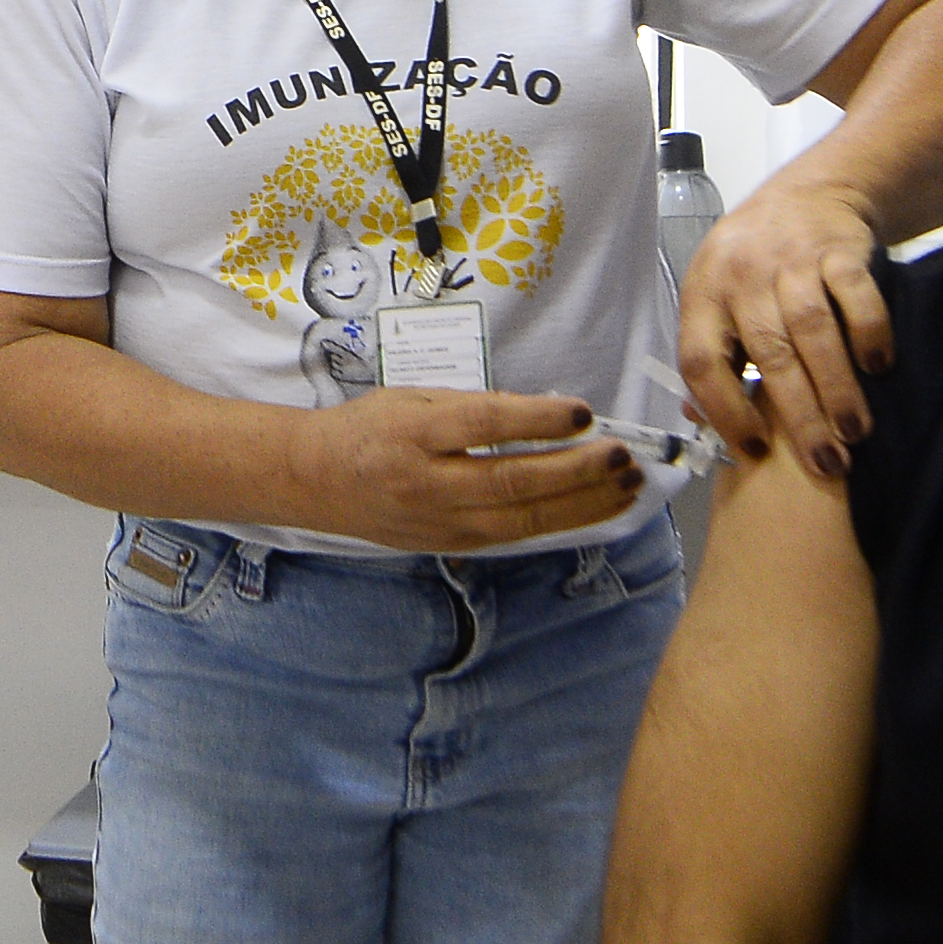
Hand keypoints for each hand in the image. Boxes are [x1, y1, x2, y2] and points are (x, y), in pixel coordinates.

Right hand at [283, 389, 645, 553]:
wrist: (316, 481)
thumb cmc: (370, 429)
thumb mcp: (414, 398)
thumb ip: (473, 407)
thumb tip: (545, 416)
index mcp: (416, 433)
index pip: (486, 425)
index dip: (538, 420)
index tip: (583, 412)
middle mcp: (429, 483)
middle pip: (513, 482)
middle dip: (577, 472)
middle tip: (622, 455)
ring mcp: (442, 522)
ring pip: (523, 518)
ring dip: (583, 502)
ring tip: (626, 485)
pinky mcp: (452, 544)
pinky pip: (515, 533)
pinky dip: (561, 520)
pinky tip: (596, 507)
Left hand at [679, 179, 893, 475]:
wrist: (812, 191)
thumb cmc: (757, 264)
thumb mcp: (718, 296)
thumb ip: (714, 354)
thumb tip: (700, 420)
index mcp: (703, 294)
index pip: (702, 360)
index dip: (725, 410)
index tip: (755, 450)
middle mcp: (743, 275)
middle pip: (769, 354)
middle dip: (800, 417)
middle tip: (826, 464)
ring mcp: (792, 259)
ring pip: (812, 331)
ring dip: (837, 387)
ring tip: (855, 433)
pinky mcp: (839, 247)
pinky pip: (855, 294)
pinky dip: (869, 332)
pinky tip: (879, 369)